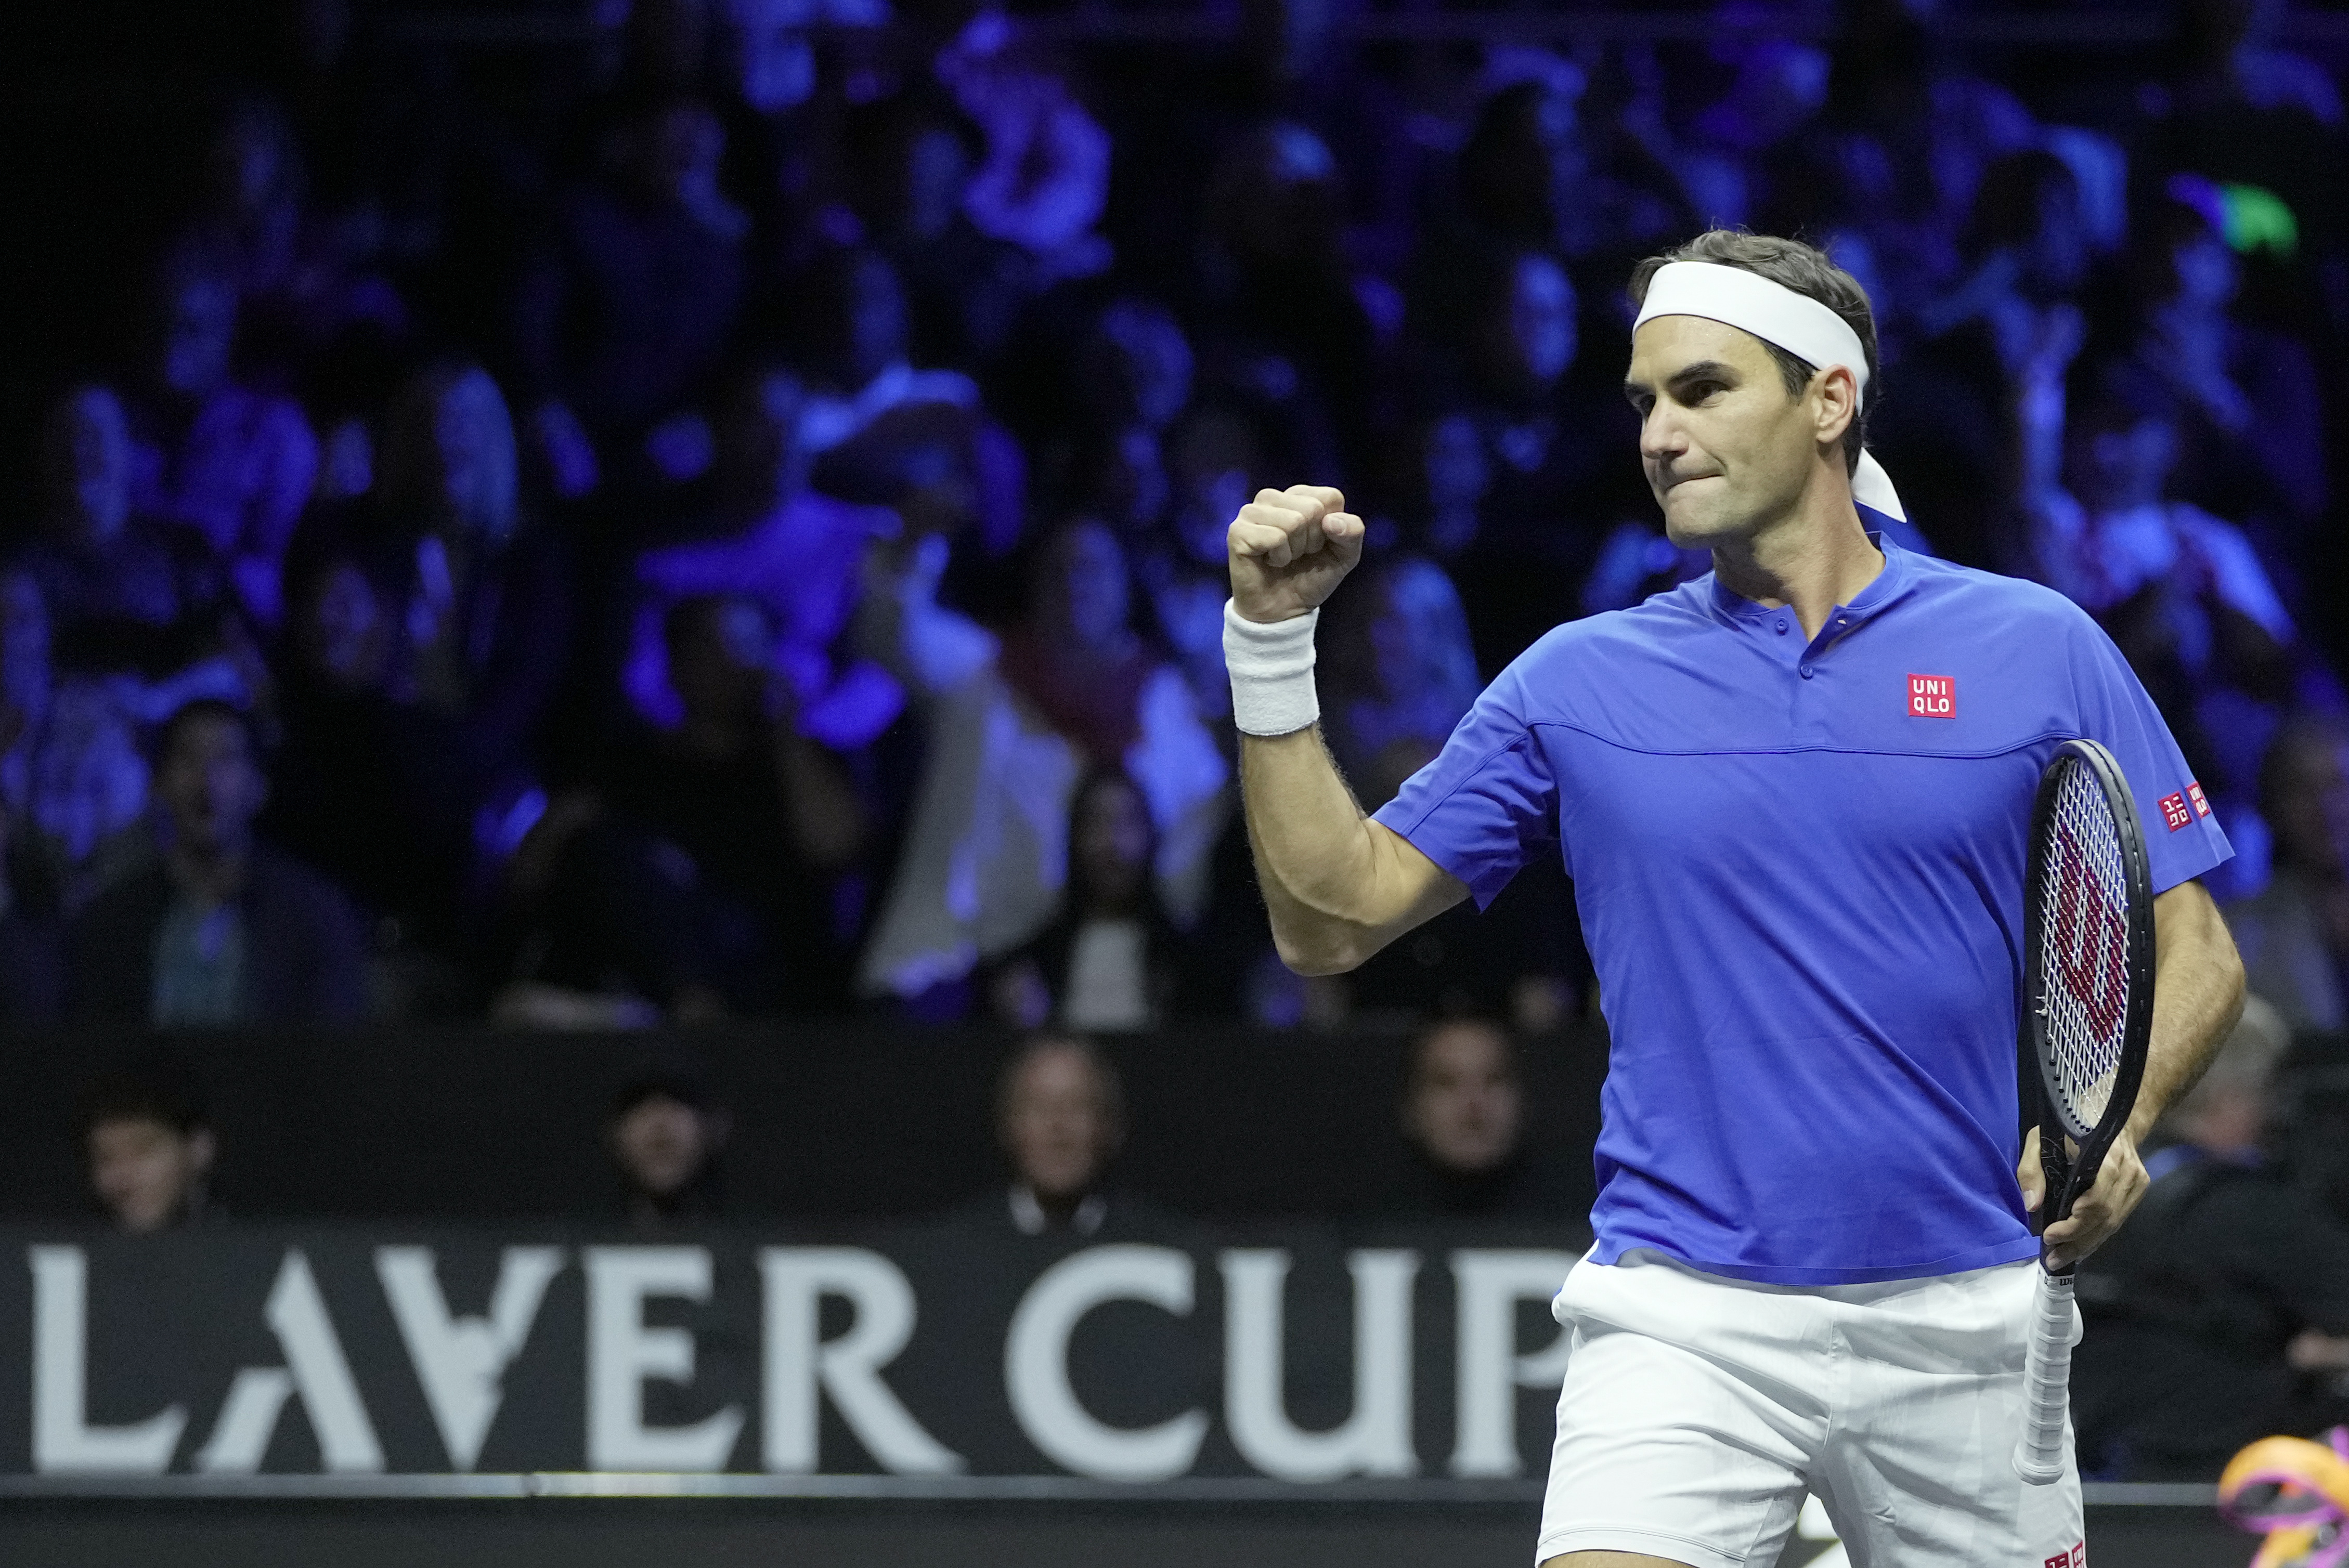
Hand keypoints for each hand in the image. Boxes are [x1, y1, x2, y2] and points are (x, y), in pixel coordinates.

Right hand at [1226, 485, 1364, 623]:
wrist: (1283, 611)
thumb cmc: (1310, 577)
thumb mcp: (1344, 556)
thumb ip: (1352, 532)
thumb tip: (1331, 521)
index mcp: (1298, 496)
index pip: (1330, 497)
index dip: (1332, 529)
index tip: (1317, 545)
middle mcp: (1272, 498)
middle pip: (1312, 508)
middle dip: (1312, 541)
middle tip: (1298, 555)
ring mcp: (1251, 512)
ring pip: (1293, 521)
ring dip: (1295, 550)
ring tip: (1283, 559)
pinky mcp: (1238, 531)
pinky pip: (1275, 537)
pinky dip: (1279, 558)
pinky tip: (1269, 563)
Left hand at [2018, 1123, 2150, 1270]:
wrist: (2112, 1112)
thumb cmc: (2071, 1123)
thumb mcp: (2039, 1138)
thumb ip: (2031, 1169)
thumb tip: (2032, 1205)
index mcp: (2106, 1159)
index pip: (2096, 1203)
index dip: (2074, 1225)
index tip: (2049, 1236)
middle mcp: (2127, 1174)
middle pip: (2105, 1219)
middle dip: (2077, 1243)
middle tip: (2052, 1258)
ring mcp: (2137, 1182)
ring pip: (2114, 1224)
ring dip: (2087, 1244)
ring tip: (2063, 1257)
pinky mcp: (2139, 1188)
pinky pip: (2119, 1219)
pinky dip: (2099, 1234)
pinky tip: (2081, 1245)